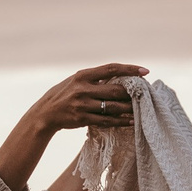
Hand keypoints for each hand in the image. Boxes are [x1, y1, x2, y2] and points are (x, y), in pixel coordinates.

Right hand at [0, 63, 147, 190]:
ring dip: (129, 109)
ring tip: (142, 109)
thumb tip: (120, 77)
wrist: (46, 113)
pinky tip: (131, 121)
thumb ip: (96, 78)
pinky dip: (120, 121)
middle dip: (132, 93)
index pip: (111, 69)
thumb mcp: (77, 80)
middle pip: (115, 90)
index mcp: (83, 75)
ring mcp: (83, 105)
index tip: (144, 71)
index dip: (129, 69)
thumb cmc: (65, 94)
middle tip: (145, 94)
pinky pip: (106, 121)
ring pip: (113, 107)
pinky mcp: (83, 119)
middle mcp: (83, 88)